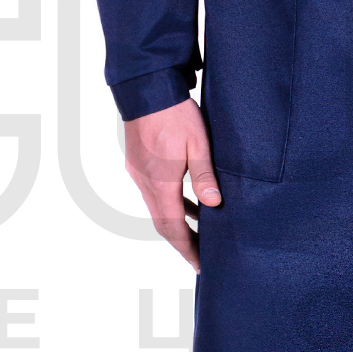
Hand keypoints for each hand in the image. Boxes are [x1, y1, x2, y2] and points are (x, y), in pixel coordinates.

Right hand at [123, 96, 221, 270]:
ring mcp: (139, 172)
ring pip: (157, 208)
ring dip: (176, 224)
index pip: (172, 227)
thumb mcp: (198, 143)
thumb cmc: (175, 113)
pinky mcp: (138, 162)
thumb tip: (214, 205)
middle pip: (162, 223)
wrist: (146, 87)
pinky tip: (188, 204)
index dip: (187, 248)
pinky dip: (170, 204)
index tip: (200, 264)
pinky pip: (154, 193)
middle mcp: (145, 181)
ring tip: (198, 235)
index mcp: (161, 181)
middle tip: (200, 258)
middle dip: (182, 243)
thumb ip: (204, 175)